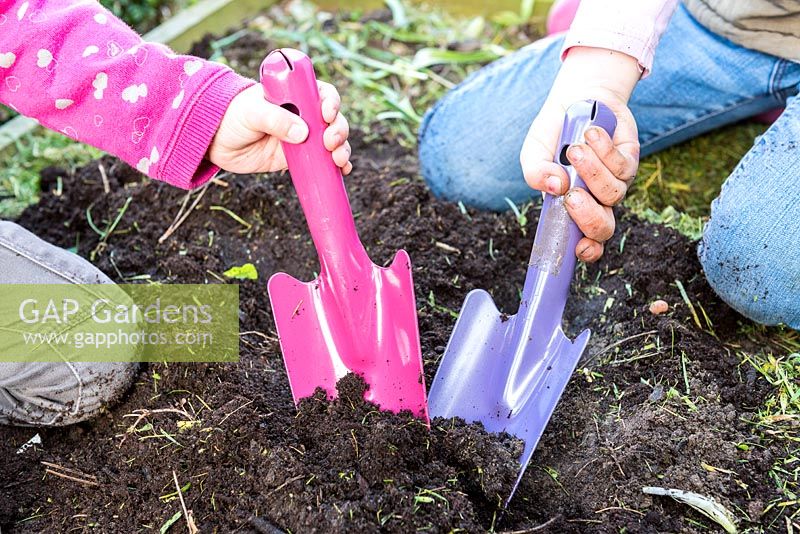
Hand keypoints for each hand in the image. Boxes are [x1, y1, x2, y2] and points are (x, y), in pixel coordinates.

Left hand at [208, 82, 351, 174]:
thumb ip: (275, 119)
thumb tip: (303, 133)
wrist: (216, 141)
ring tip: (338, 161)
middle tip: (330, 142)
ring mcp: (304, 138)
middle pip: (333, 120)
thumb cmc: (232, 117)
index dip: (331, 102)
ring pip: (333, 142)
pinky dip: (336, 167)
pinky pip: (323, 162)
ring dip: (342, 150)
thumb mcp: (252, 113)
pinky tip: (342, 172)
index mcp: (294, 95)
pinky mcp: (299, 159)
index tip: (326, 114)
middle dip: (339, 130)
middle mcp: (304, 115)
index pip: (322, 93)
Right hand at [520, 47, 640, 261]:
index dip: (587, 250)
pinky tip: (591, 133)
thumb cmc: (553, 135)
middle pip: (603, 228)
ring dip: (592, 172)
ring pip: (612, 194)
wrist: (577, 100)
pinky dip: (603, 149)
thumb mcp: (534, 153)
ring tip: (574, 149)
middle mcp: (597, 201)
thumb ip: (536, 173)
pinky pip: (622, 165)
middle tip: (571, 193)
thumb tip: (555, 187)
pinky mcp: (630, 159)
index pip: (585, 241)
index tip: (580, 247)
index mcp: (572, 208)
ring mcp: (616, 182)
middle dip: (589, 215)